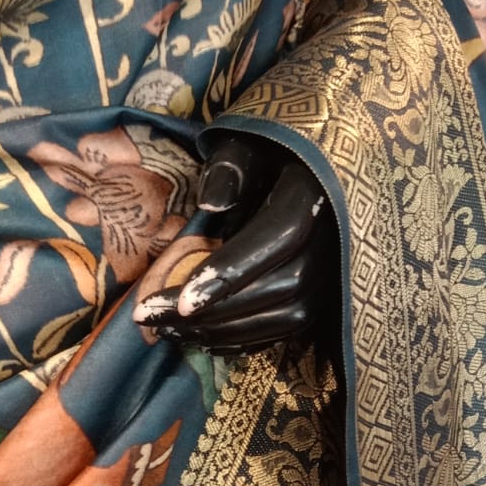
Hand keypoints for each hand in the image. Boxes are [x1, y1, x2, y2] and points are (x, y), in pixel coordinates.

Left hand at [135, 131, 337, 352]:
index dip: (232, 270)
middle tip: (151, 317)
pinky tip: (198, 339)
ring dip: (224, 330)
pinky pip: (287, 329)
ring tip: (166, 329)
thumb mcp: (244, 144)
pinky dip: (243, 340)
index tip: (183, 301)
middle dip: (214, 311)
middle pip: (280, 286)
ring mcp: (333, 272)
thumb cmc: (264, 156)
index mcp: (313, 192)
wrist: (303, 172)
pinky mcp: (323, 297)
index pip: (278, 236)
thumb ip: (229, 167)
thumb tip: (212, 204)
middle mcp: (334, 238)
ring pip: (285, 316)